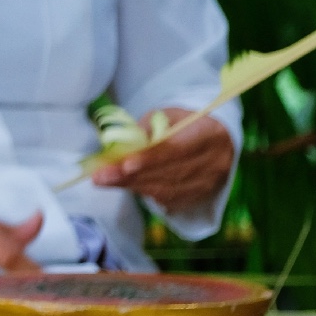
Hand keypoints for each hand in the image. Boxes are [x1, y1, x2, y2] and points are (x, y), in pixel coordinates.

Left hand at [91, 109, 233, 212]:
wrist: (214, 142)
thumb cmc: (185, 125)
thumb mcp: (167, 116)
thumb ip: (146, 128)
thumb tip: (121, 146)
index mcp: (208, 133)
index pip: (178, 150)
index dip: (151, 159)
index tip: (125, 165)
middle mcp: (213, 162)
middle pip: (169, 173)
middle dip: (132, 176)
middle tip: (101, 176)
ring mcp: (208, 183)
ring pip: (167, 190)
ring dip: (133, 185)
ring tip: (106, 180)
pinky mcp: (200, 197)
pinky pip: (168, 200)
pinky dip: (145, 192)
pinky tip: (127, 185)